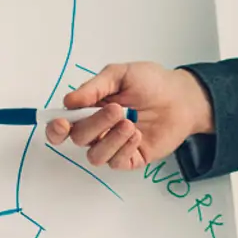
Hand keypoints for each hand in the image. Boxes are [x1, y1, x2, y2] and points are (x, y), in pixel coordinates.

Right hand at [45, 62, 213, 171]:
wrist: (181, 96)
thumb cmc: (151, 82)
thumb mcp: (121, 74)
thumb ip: (94, 87)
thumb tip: (68, 101)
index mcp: (89, 109)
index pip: (63, 127)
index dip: (56, 129)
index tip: (62, 122)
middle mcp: (98, 130)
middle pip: (79, 138)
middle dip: (94, 124)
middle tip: (116, 109)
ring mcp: (114, 146)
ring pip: (95, 156)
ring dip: (110, 139)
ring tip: (130, 122)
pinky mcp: (132, 158)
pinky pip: (117, 162)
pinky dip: (124, 148)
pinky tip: (137, 134)